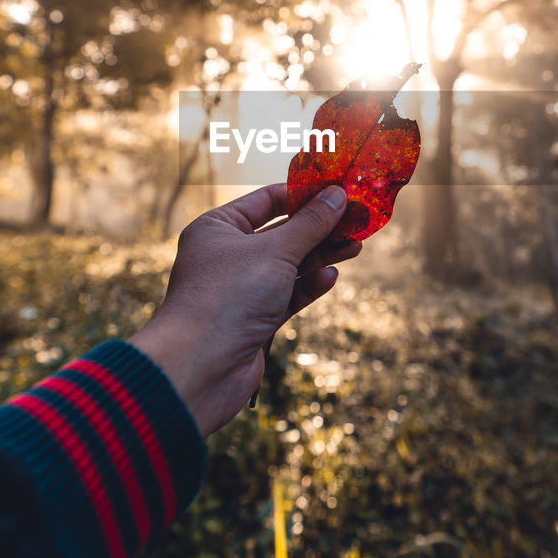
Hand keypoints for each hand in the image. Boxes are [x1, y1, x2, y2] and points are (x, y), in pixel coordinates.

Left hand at [128, 183, 360, 436]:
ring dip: (320, 256)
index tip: (338, 189)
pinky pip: (287, 295)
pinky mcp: (254, 319)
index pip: (266, 200)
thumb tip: (337, 195)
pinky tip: (330, 277)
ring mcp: (241, 288)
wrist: (200, 368)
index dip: (303, 194)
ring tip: (355, 246)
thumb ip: (310, 224)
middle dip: (319, 228)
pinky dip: (308, 285)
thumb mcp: (275, 252)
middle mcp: (227, 255)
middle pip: (281, 233)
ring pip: (288, 265)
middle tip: (356, 219)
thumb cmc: (228, 297)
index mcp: (218, 228)